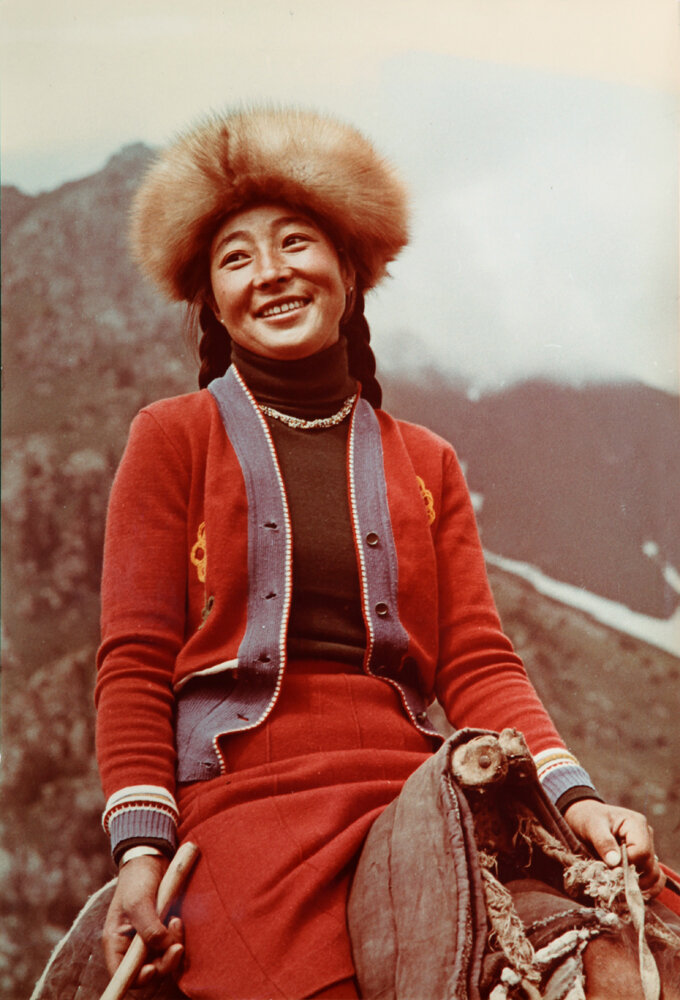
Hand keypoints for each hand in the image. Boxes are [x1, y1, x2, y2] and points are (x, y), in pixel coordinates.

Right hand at [103, 854, 184, 985]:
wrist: (152, 858)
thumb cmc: (138, 879)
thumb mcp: (139, 901)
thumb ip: (148, 927)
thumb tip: (163, 947)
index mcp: (116, 941)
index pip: (124, 974)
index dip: (138, 978)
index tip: (153, 968)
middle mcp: (131, 945)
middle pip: (148, 970)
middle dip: (164, 961)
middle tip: (177, 945)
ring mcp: (148, 939)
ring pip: (162, 958)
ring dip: (173, 946)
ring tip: (176, 921)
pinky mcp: (162, 931)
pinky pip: (171, 945)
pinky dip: (177, 937)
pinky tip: (178, 920)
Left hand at [563, 799, 665, 896]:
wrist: (585, 816)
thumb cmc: (588, 818)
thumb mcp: (592, 826)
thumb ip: (603, 843)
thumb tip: (615, 863)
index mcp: (636, 824)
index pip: (641, 851)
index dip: (627, 864)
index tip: (610, 866)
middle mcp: (646, 836)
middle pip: (650, 865)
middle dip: (632, 877)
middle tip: (614, 880)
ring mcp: (647, 848)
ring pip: (655, 875)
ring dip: (640, 885)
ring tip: (621, 887)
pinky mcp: (643, 860)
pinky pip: (654, 878)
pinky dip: (646, 888)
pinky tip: (632, 892)